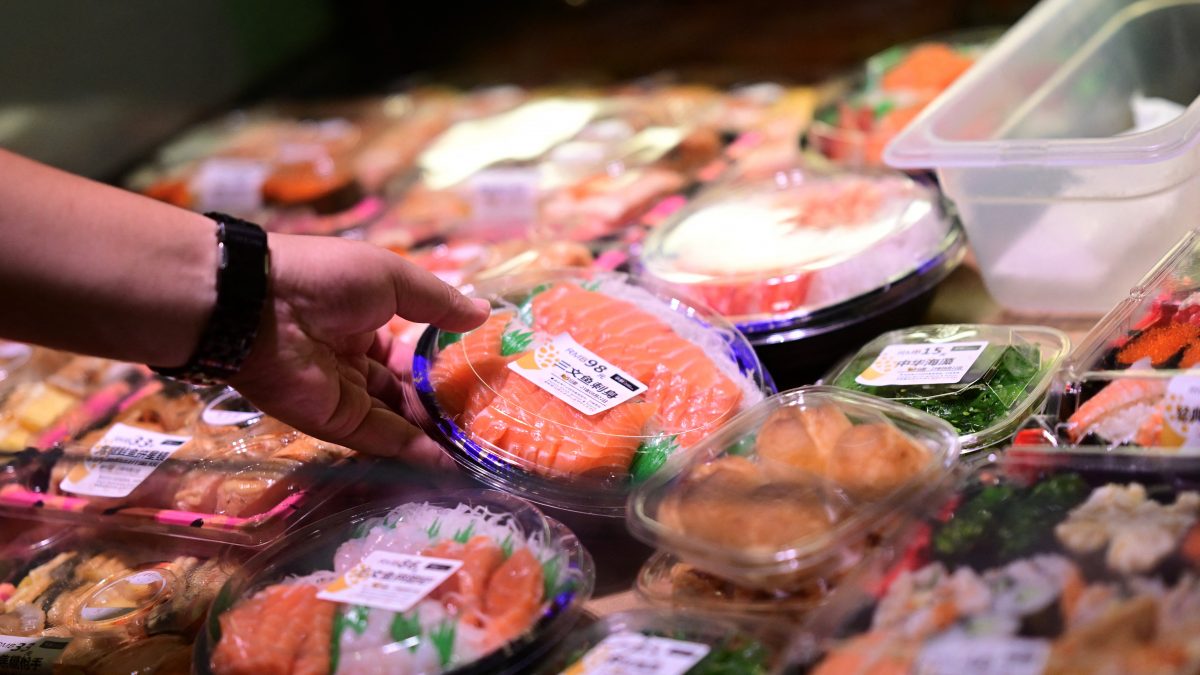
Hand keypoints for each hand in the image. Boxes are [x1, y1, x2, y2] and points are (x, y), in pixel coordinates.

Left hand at [228, 234, 488, 457]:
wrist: (261, 306)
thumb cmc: (327, 278)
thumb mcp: (393, 278)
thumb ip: (438, 302)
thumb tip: (484, 313)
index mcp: (363, 321)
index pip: (407, 353)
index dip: (439, 366)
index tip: (478, 378)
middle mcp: (353, 361)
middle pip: (404, 391)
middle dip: (441, 405)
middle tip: (487, 420)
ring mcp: (345, 394)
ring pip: (398, 419)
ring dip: (435, 433)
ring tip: (480, 446)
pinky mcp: (336, 422)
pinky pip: (382, 437)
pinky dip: (415, 451)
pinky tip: (451, 462)